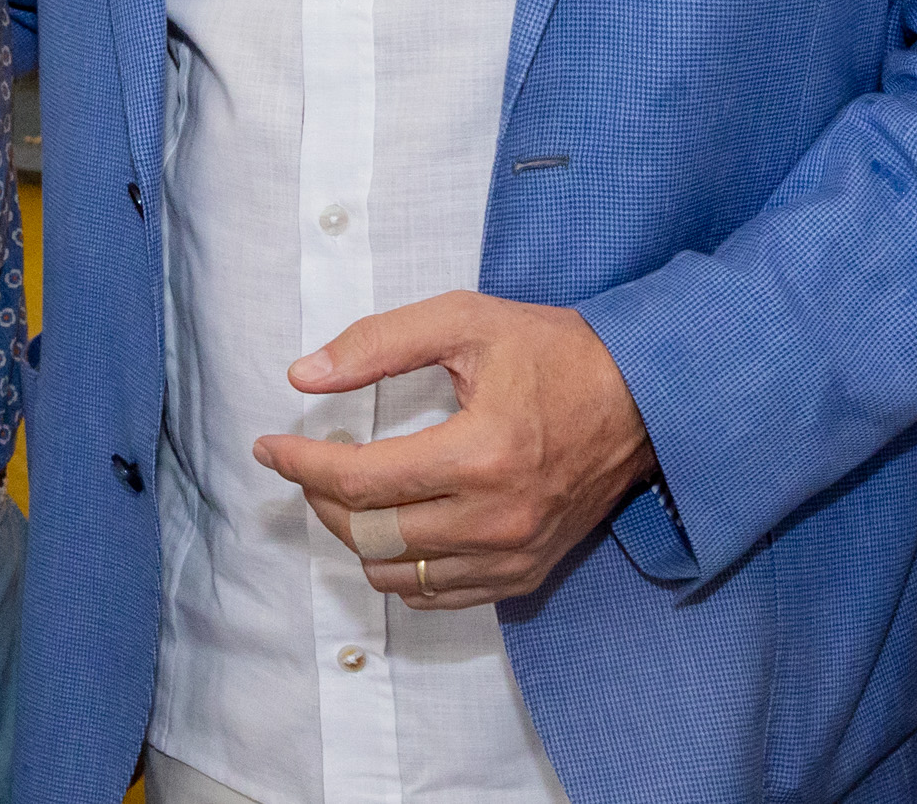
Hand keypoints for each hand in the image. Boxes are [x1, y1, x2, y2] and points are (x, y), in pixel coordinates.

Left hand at [251, 291, 656, 610]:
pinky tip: (393, 528)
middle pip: (370, 535)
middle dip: (322, 500)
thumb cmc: (557, 352)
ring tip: (349, 494)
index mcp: (482, 453)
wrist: (645, 397)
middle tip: (309, 465)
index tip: (272, 447)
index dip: (303, 466)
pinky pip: (439, 596)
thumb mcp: (468, 321)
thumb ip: (381, 343)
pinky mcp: (525, 572)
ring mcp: (513, 553)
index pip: (362, 480)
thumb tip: (305, 375)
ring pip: (397, 575)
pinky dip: (401, 569)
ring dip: (356, 538)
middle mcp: (497, 517)